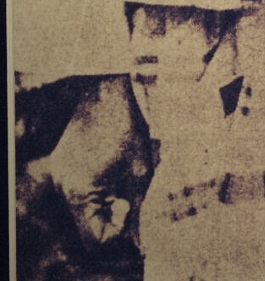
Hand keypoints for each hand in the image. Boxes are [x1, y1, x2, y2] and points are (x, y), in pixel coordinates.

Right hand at [43, 75, 150, 246]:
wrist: (104, 89)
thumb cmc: (125, 126)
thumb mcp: (140, 169)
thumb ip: (135, 205)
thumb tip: (134, 232)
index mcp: (80, 194)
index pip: (95, 238)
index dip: (117, 230)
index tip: (130, 207)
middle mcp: (64, 189)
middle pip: (88, 224)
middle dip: (112, 215)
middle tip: (129, 193)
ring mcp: (61, 177)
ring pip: (85, 206)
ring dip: (105, 199)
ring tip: (121, 174)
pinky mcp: (63, 165)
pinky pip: (80, 188)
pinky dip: (97, 185)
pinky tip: (111, 163)